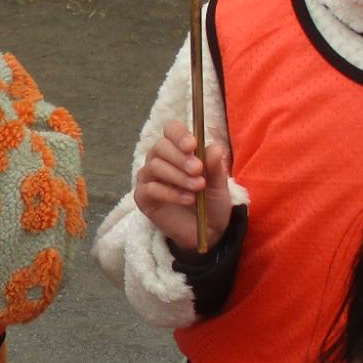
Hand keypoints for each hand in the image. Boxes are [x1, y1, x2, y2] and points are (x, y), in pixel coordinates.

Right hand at [134, 120, 230, 257]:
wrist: (208, 232)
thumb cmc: (212, 202)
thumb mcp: (219, 184)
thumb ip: (215, 167)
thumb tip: (215, 148)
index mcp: (178, 149)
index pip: (171, 130)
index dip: (178, 134)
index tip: (192, 145)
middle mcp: (160, 159)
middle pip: (160, 147)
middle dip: (180, 157)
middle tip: (198, 170)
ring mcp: (149, 178)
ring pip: (155, 166)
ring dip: (178, 176)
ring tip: (197, 188)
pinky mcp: (143, 197)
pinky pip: (150, 188)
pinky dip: (170, 193)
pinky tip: (187, 199)